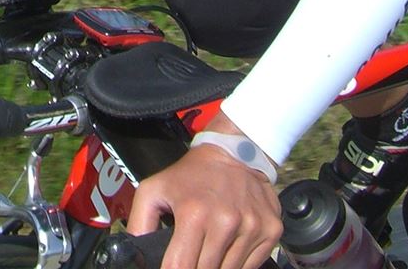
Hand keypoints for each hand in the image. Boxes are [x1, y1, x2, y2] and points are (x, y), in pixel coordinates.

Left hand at [124, 115, 280, 268]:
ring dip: (216, 268)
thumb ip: (139, 223)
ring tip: (209, 250)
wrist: (237, 151)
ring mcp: (251, 227)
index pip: (180, 267)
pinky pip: (251, 266)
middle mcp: (225, 222)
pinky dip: (237, 264)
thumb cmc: (192, 174)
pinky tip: (229, 247)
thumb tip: (136, 255)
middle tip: (190, 259)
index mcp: (194, 213)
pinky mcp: (271, 231)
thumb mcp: (155, 188)